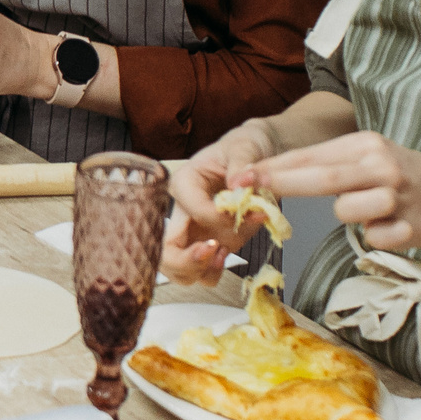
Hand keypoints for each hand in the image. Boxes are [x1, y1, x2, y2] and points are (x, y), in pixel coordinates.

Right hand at [163, 120, 279, 283]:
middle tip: (216, 250)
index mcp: (184, 184)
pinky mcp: (210, 244)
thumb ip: (241, 163)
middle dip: (188, 260)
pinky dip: (214, 272)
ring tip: (223, 255)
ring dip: (201, 270)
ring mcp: (194, 232)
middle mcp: (181, 211)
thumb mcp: (244, 147)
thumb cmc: (242, 148)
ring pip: (180, 270)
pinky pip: (203, 272)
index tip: (241, 212)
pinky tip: (227, 257)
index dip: (216, 218)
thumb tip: (240, 183)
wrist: (255, 158)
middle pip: (166, 250)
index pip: (190, 209)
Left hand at [259, 130, 420, 255]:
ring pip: (345, 211)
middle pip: (323, 178)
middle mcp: (382, 165)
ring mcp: (398, 197)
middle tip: (249, 188)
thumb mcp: (367, 158)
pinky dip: (375, 235)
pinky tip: (393, 225)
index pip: (313, 155)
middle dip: (283, 183)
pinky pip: (370, 238)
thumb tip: (273, 172)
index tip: (245, 173)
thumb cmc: (400, 178)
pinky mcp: (408, 228)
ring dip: (350, 214)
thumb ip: (327, 164)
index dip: (276, 166)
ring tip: (372, 209)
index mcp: (368, 144)